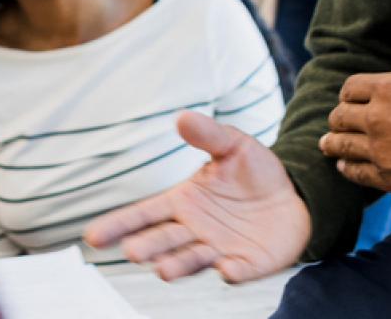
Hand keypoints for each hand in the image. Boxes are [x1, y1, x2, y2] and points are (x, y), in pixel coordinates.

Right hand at [84, 112, 309, 283]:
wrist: (296, 195)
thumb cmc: (255, 172)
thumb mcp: (233, 145)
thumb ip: (208, 134)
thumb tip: (182, 118)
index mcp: (183, 202)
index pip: (145, 214)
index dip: (119, 225)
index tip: (93, 237)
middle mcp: (194, 230)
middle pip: (163, 241)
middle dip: (148, 247)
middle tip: (133, 252)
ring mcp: (218, 249)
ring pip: (191, 260)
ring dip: (178, 265)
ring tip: (163, 269)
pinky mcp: (246, 264)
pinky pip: (236, 270)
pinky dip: (230, 273)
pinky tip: (226, 269)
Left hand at [317, 50, 390, 206]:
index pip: (351, 87)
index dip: (349, 94)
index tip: (351, 100)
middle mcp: (379, 118)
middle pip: (340, 116)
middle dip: (339, 118)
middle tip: (338, 123)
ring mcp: (381, 150)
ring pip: (340, 145)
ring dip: (333, 143)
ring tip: (329, 144)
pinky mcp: (389, 178)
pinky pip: (354, 172)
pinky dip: (347, 168)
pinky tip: (346, 166)